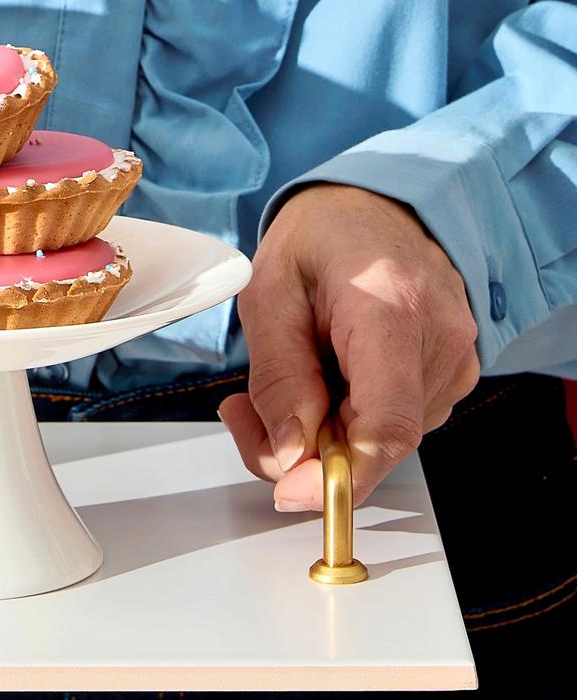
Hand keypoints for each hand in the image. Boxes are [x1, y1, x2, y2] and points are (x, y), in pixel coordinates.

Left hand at [217, 182, 479, 511]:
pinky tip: (325, 374)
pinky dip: (351, 416)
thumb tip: (289, 455)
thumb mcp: (270, 291)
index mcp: (391, 308)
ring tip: (287, 373)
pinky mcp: (454, 372)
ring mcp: (456, 358)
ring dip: (324, 430)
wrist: (379, 205)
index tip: (290, 493)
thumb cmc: (324, 236)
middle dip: (305, 448)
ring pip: (384, 437)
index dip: (339, 476)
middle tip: (244, 412)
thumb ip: (278, 376)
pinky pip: (397, 420)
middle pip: (378, 440)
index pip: (386, 425)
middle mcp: (440, 339)